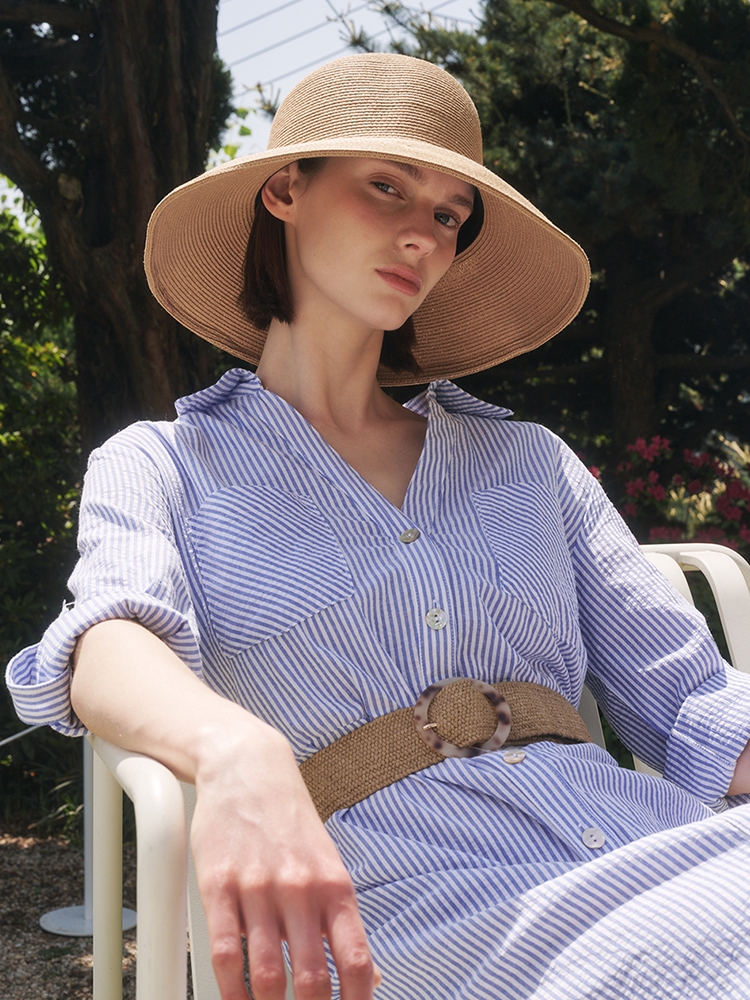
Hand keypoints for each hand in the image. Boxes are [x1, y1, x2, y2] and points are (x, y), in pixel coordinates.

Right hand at [190, 725, 378, 999]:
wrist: (248, 768)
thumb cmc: (289, 821)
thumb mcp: (328, 864)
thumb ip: (343, 922)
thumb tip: (370, 977)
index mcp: (335, 886)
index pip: (356, 962)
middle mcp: (302, 889)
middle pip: (311, 978)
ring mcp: (259, 887)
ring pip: (266, 973)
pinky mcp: (219, 885)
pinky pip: (225, 952)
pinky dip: (230, 990)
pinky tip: (235, 999)